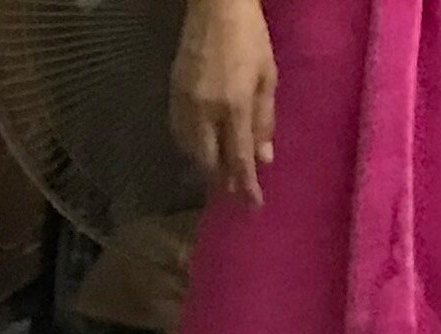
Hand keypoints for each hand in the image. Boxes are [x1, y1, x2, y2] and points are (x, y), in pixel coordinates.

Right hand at [170, 0, 278, 207]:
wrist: (215, 8)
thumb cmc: (250, 38)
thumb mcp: (268, 77)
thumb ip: (265, 120)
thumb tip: (264, 159)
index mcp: (234, 106)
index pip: (239, 159)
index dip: (245, 186)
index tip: (252, 207)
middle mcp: (205, 111)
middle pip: (209, 162)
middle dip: (222, 181)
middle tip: (235, 193)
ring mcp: (185, 104)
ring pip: (191, 151)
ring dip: (207, 166)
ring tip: (220, 174)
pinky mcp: (173, 95)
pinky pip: (179, 134)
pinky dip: (192, 148)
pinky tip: (202, 148)